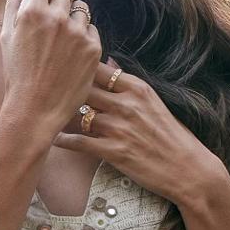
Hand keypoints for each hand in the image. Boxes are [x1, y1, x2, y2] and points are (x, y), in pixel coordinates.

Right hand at [0, 0, 100, 134]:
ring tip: (62, 44)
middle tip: (51, 30)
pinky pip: (92, 29)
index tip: (43, 2)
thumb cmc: (17, 73)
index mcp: (32, 11)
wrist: (35, 109)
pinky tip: (71, 56)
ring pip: (82, 9)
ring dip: (74, 20)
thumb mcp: (7, 36)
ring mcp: (77, 32)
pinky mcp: (93, 47)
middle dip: (59, 5)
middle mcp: (56, 17)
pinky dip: (84, 38)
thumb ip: (15, 2)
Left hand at [51, 58, 226, 205]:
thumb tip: (107, 61)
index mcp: (137, 88)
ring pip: (78, 114)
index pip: (97, 68)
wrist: (188, 169)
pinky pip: (79, 142)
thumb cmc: (170, 134)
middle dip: (62, 86)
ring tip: (41, 110)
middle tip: (41, 85)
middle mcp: (127, 104)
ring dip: (60, 114)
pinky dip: (63, 140)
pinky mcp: (115, 152)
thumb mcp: (153, 100)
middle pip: (83, 87)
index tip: (58, 64)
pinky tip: (51, 137)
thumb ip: (127, 83)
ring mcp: (120, 128)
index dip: (75, 65)